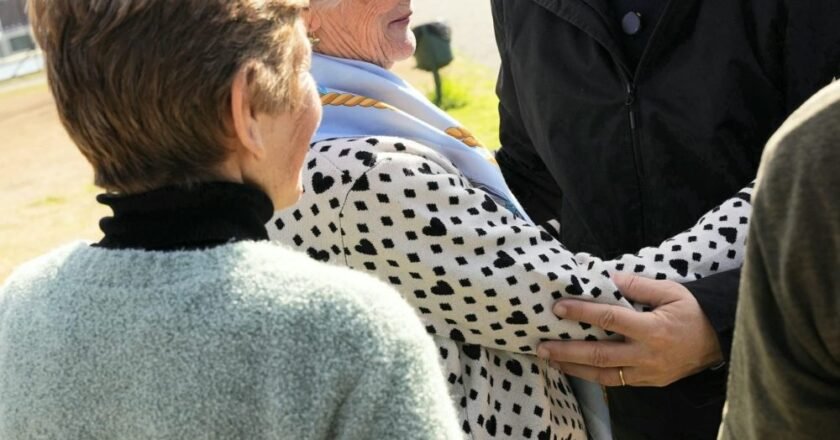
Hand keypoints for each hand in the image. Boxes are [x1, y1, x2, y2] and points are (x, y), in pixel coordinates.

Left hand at [536, 272, 722, 386]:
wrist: (718, 341)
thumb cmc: (692, 311)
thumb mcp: (670, 291)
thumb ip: (639, 285)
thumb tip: (608, 276)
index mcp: (653, 329)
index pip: (610, 319)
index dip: (583, 313)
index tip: (559, 308)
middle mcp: (647, 355)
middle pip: (600, 355)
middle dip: (568, 351)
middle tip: (542, 346)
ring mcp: (646, 373)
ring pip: (604, 375)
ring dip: (574, 367)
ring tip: (550, 358)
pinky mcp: (647, 383)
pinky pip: (615, 382)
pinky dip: (592, 375)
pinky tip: (575, 367)